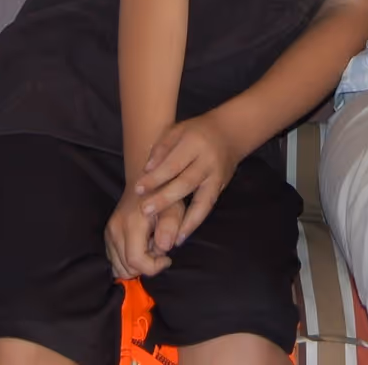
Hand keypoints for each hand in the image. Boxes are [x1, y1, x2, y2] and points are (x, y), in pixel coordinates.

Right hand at [105, 191, 178, 279]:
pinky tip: (140, 247)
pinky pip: (115, 262)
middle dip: (146, 265)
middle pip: (127, 268)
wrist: (143, 180)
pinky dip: (128, 261)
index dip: (154, 267)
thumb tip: (163, 248)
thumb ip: (170, 228)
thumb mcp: (175, 208)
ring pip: (120, 268)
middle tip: (158, 247)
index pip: (136, 261)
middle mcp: (115, 230)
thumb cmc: (162, 194)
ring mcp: (108, 233)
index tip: (167, 258)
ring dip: (137, 264)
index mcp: (131, 224)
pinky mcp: (107, 236)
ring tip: (149, 246)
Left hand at [132, 114, 241, 242]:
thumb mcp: (177, 130)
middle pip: (186, 183)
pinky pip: (207, 207)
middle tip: (145, 210)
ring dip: (186, 220)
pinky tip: (182, 236)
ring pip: (202, 200)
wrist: (230, 133)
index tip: (138, 189)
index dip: (155, 177)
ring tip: (170, 238)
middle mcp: (208, 161)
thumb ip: (161, 149)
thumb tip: (147, 170)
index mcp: (194, 143)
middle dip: (165, 198)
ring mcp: (217, 176)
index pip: (172, 163)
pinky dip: (195, 222)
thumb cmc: (196, 132)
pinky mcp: (221, 187)